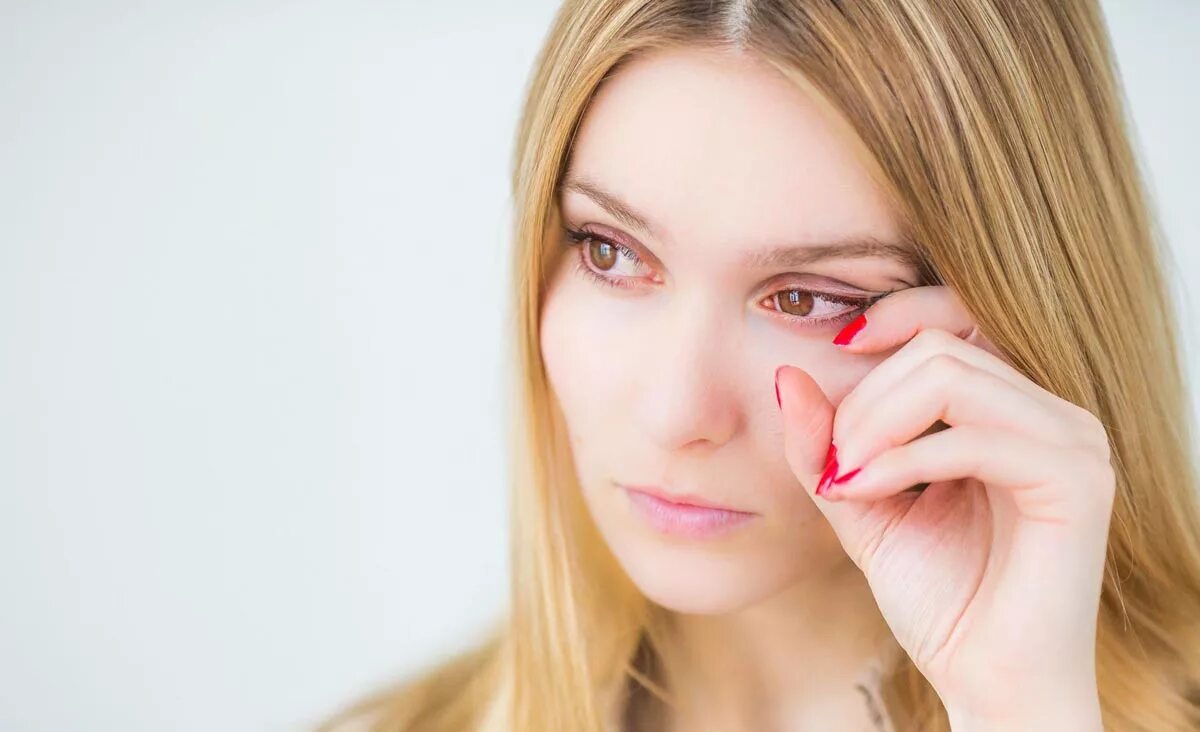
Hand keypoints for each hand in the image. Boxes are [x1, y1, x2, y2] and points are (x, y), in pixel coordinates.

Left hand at [775, 285, 1111, 727]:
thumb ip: (826, 444)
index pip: (954, 317)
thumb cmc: (939, 596)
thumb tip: (787, 375)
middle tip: (831, 463)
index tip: (831, 351)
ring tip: (846, 478)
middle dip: (862, 398)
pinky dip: (903, 459)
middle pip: (938, 344)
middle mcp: (1051, 413)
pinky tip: (865, 493)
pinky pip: (972, 437)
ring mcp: (1072, 441)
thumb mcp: (863, 504)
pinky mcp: (1076, 480)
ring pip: (951, 375)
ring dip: (874, 424)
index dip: (890, 317)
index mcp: (1011, 409)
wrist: (988, 683)